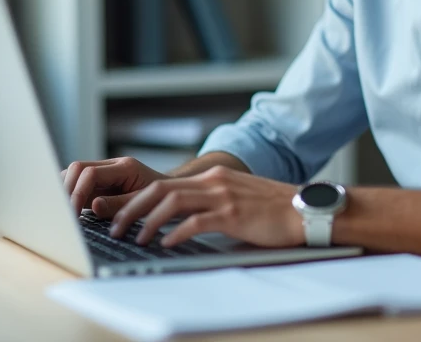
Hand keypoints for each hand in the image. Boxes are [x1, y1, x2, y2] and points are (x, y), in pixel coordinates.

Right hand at [61, 157, 168, 217]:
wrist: (170, 192)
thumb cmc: (160, 199)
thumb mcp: (144, 204)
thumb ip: (119, 205)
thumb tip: (93, 205)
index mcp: (125, 167)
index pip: (90, 173)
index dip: (78, 193)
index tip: (73, 215)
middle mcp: (113, 165)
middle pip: (78, 168)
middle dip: (67, 190)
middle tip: (65, 214)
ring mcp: (105, 171)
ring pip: (75, 172)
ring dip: (67, 190)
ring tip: (66, 213)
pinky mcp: (100, 181)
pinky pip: (79, 181)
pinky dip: (71, 193)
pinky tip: (71, 210)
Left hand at [109, 165, 302, 248]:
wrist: (303, 209)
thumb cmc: (273, 208)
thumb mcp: (237, 195)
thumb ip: (211, 200)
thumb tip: (182, 219)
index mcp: (213, 176)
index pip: (165, 183)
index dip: (138, 200)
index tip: (123, 216)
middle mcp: (214, 181)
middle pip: (160, 189)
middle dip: (133, 209)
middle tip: (118, 228)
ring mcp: (223, 196)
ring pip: (172, 203)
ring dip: (148, 222)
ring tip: (138, 238)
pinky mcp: (233, 214)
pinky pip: (196, 221)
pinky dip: (176, 232)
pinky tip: (166, 243)